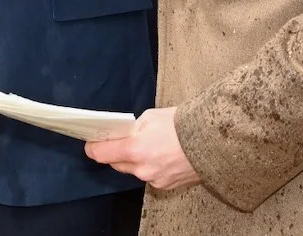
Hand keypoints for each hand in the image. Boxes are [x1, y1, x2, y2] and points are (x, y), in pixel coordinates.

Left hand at [84, 107, 200, 191]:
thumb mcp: (151, 117)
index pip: (101, 154)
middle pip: (116, 164)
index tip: (91, 143)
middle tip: (122, 140)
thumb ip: (132, 128)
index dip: (93, 147)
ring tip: (148, 146)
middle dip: (116, 153)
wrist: (211, 140)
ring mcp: (154, 180)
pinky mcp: (165, 185)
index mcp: (134, 149)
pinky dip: (150, 166)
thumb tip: (123, 134)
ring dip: (135, 160)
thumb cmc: (182, 123)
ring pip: (134, 171)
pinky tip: (161, 155)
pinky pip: (149, 176)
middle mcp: (141, 169)